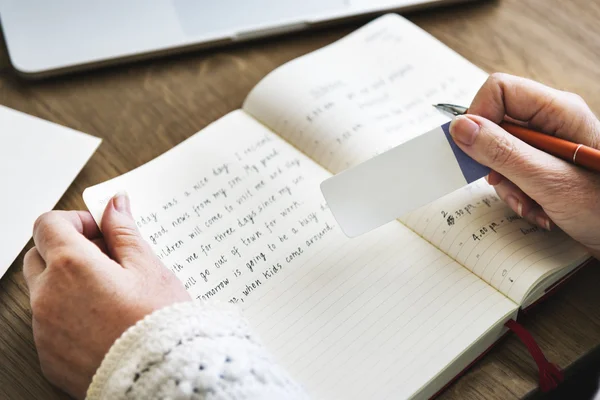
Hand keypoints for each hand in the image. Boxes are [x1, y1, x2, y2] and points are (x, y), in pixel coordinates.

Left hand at [23, 193, 190, 398]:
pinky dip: (69, 315)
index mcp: (71, 266)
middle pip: (40, 255)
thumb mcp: (147, 267)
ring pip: (44, 291)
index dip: (76, 221)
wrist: (161, 377)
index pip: (49, 224)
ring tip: (111, 295)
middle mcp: (47, 296)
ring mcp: (43, 328)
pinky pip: (49, 324)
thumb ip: (123, 231)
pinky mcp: (47, 356)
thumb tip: (114, 204)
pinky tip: (104, 322)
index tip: (100, 231)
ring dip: (68, 284)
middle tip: (109, 260)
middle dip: (68, 250)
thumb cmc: (159, 321)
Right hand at [450, 73, 599, 257]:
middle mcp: (551, 121)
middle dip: (493, 161)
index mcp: (557, 111)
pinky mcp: (545, 164)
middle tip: (506, 184)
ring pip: (499, 152)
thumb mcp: (548, 181)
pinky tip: (539, 210)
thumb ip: (502, 152)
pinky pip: (512, 171)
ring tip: (531, 205)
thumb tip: (461, 127)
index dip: (479, 117)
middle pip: (495, 124)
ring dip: (507, 184)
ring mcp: (548, 144)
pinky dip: (517, 194)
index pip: (499, 90)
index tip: (472, 150)